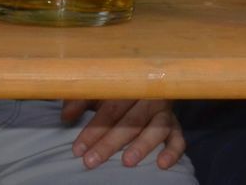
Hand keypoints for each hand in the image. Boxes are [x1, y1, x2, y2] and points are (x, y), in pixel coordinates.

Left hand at [60, 98, 185, 170]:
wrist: (147, 82)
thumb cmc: (116, 93)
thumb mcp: (97, 92)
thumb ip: (80, 100)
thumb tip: (66, 117)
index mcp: (129, 86)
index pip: (110, 109)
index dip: (93, 129)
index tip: (78, 149)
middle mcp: (149, 97)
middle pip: (131, 121)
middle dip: (110, 142)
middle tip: (92, 161)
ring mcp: (164, 112)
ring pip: (156, 128)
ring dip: (142, 144)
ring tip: (127, 161)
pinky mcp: (176, 126)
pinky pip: (179, 138)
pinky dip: (173, 151)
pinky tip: (162, 164)